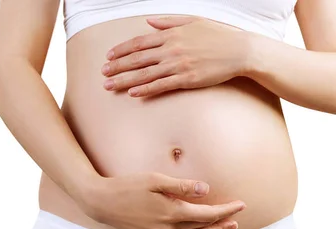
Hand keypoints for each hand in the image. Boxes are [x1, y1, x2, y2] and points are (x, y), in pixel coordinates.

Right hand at [82, 172, 245, 228]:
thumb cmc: (127, 186)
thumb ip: (181, 186)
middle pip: (203, 227)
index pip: (207, 214)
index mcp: (172, 212)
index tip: (240, 204)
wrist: (101, 202)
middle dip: (222, 221)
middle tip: (237, 216)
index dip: (225, 210)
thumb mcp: (154, 179)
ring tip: (227, 228)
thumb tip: (206, 190)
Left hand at [102, 16, 253, 96]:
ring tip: (109, 86)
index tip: (109, 56)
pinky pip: (162, 85)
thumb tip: (149, 22)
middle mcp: (171, 49)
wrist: (240, 50)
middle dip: (117, 66)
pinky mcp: (187, 79)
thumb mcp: (193, 21)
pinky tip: (133, 93)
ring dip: (125, 80)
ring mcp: (178, 65)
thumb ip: (169, 22)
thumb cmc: (218, 35)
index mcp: (171, 34)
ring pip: (145, 74)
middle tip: (102, 73)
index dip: (122, 50)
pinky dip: (146, 89)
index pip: (139, 42)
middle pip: (137, 59)